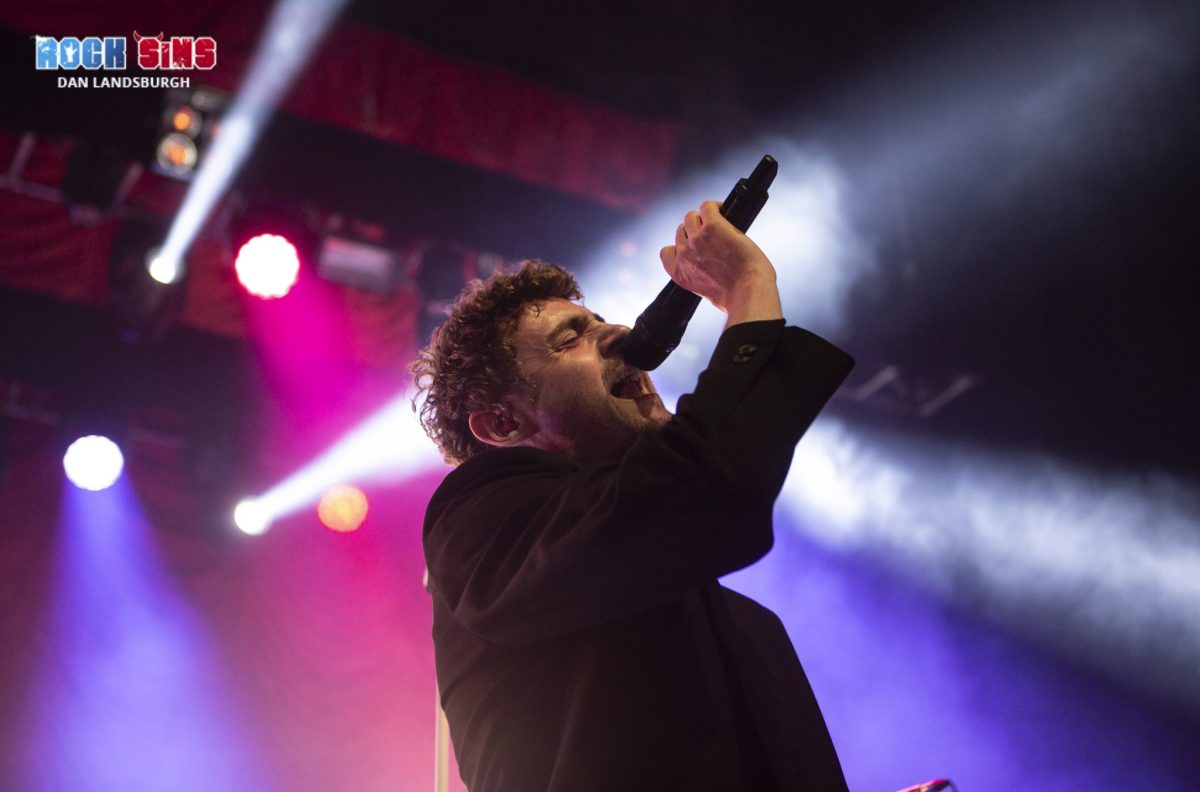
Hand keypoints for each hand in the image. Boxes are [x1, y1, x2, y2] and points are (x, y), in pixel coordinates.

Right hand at [659, 201, 782, 326]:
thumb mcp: (706, 291)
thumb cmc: (734, 295)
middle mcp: (684, 254)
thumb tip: (708, 264)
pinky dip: (715, 207)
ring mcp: (697, 239)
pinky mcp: (713, 226)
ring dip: (703, 218)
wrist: (748, 291)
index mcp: (679, 273)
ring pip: (691, 217)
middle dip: (695, 231)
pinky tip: (724, 210)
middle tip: (712, 235)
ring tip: (719, 221)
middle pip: (681, 231)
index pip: (667, 252)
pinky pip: (707, 207)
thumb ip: (699, 275)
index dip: (679, 246)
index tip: (692, 247)